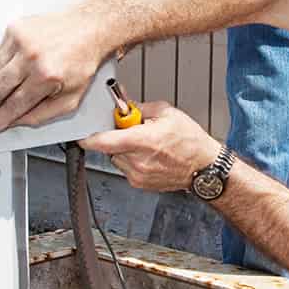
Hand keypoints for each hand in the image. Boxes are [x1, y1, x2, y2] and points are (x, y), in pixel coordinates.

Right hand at [0, 9, 111, 132]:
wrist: (88, 29)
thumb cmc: (82, 60)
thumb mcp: (71, 98)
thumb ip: (42, 114)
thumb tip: (17, 121)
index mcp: (47, 75)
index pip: (14, 104)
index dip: (1, 118)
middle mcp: (32, 56)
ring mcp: (21, 40)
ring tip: (6, 86)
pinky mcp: (14, 28)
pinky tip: (13, 66)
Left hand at [80, 102, 219, 192]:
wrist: (205, 168)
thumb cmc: (191, 142)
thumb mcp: (167, 113)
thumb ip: (140, 108)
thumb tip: (124, 104)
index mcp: (142, 141)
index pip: (104, 141)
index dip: (89, 137)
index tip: (83, 133)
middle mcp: (137, 161)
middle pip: (110, 147)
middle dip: (117, 137)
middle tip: (133, 131)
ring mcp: (138, 175)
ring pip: (117, 158)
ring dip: (124, 150)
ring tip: (146, 145)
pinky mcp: (140, 184)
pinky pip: (126, 169)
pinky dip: (132, 161)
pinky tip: (150, 157)